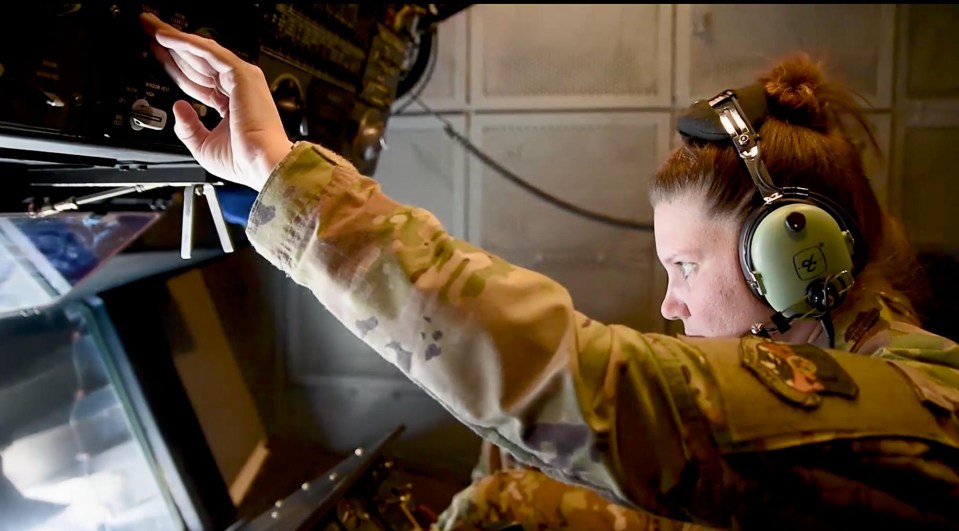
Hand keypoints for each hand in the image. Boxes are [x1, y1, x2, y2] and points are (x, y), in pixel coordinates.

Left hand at [139, 12, 292, 191]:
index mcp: (231, 105)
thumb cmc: (244, 161)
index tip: (156, 57)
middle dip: (171, 46)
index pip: (197, 80)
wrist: (263, 163)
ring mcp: (241, 78)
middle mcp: (237, 88)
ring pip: (201, 51)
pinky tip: (165, 36)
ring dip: (174, 37)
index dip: (175, 68)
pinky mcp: (240, 74)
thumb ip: (189, 128)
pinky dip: (186, 42)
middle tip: (147, 30)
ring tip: (150, 26)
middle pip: (196, 61)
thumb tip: (178, 107)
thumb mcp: (204, 146)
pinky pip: (208, 52)